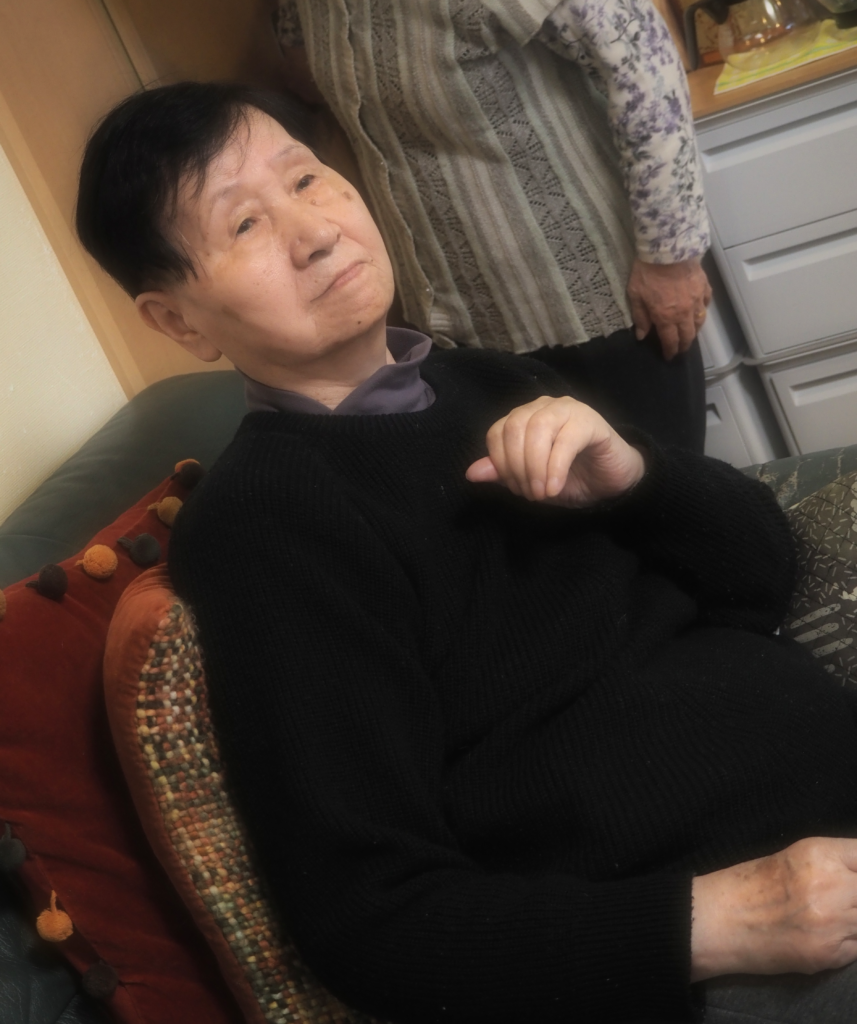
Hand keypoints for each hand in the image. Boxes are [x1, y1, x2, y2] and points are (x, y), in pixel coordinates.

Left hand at [465, 396, 645, 507]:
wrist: (612, 483)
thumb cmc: (570, 479)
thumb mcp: (530, 481)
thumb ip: (503, 474)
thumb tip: (471, 473)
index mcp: (525, 417)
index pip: (497, 432)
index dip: (500, 464)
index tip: (515, 489)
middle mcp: (543, 407)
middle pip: (513, 429)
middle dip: (516, 468)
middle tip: (529, 493)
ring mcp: (568, 410)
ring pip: (537, 431)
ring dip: (534, 468)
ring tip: (542, 493)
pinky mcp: (590, 421)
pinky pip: (564, 442)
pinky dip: (555, 469)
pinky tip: (554, 489)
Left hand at [626, 257, 711, 360]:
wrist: (668, 249)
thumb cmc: (647, 272)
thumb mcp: (635, 296)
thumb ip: (640, 317)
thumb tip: (642, 336)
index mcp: (666, 318)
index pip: (671, 341)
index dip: (670, 352)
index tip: (669, 357)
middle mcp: (684, 313)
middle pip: (688, 335)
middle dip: (684, 346)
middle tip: (681, 350)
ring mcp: (697, 300)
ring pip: (700, 321)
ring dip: (695, 330)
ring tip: (690, 334)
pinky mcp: (704, 286)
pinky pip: (706, 302)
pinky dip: (703, 309)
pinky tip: (700, 310)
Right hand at [692, 837, 856, 981]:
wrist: (722, 921)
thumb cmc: (752, 886)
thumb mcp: (796, 859)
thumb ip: (837, 863)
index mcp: (820, 854)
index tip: (854, 875)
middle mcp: (832, 886)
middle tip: (844, 900)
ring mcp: (834, 922)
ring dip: (855, 919)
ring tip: (832, 916)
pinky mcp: (830, 954)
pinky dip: (849, 942)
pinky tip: (827, 936)